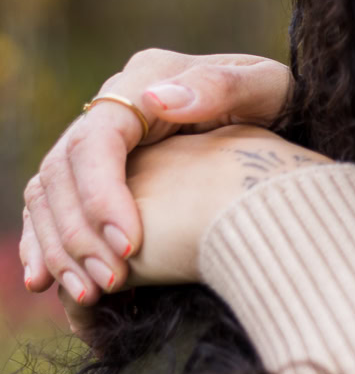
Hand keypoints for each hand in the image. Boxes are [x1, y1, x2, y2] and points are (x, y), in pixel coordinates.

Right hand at [19, 49, 290, 303]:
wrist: (287, 117)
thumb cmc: (285, 100)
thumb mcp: (269, 87)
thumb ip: (222, 86)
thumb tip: (157, 100)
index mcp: (145, 79)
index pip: (98, 139)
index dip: (101, 194)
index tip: (131, 246)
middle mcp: (114, 108)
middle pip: (63, 169)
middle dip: (79, 230)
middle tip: (110, 282)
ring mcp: (105, 139)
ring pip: (49, 191)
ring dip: (59, 245)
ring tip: (86, 294)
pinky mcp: (103, 170)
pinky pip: (55, 206)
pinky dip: (48, 243)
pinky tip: (53, 283)